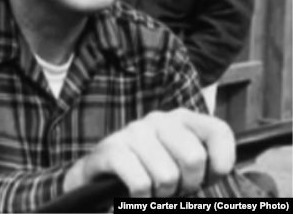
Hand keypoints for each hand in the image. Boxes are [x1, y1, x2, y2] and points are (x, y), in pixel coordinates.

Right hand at [64, 108, 235, 197]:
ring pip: (167, 176)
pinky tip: (136, 196)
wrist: (98, 176)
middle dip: (188, 186)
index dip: (220, 164)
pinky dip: (142, 199)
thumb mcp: (179, 162)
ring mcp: (132, 132)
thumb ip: (204, 162)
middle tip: (175, 190)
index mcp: (181, 119)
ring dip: (162, 195)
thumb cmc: (148, 171)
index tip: (207, 179)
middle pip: (193, 158)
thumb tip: (219, 172)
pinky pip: (140, 183)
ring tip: (153, 192)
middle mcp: (158, 120)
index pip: (219, 132)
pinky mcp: (111, 149)